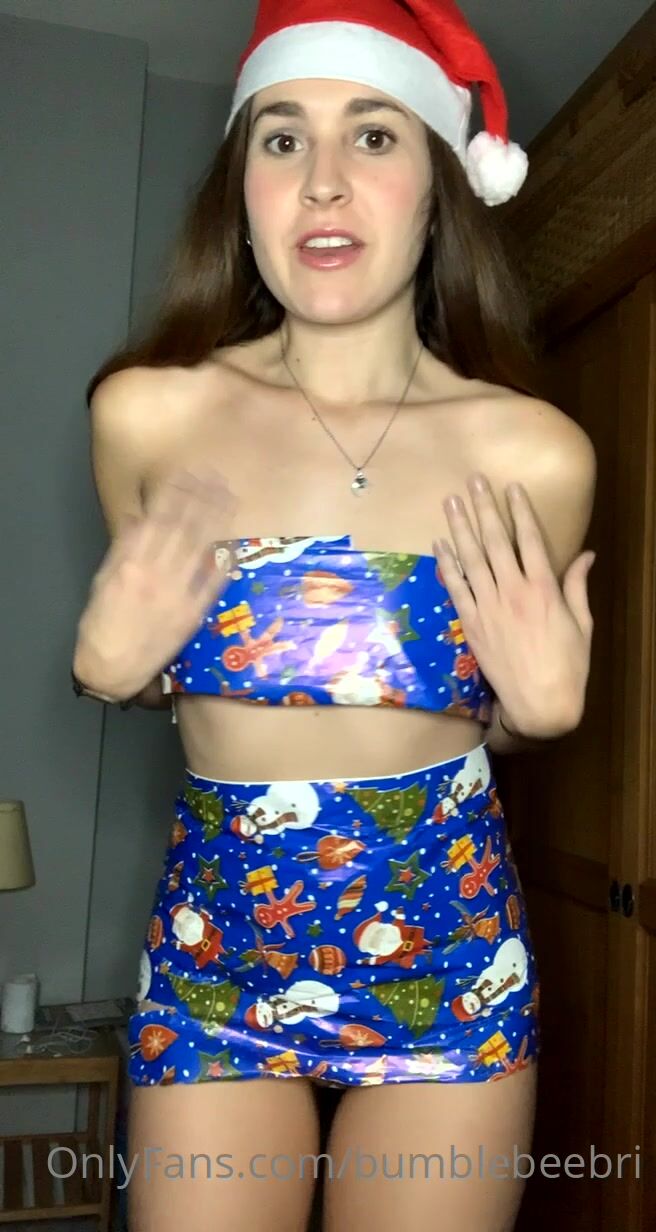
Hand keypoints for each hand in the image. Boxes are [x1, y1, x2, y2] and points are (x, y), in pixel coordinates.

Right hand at [75, 465, 236, 696]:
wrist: (112, 667)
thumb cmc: (102, 624)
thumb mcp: (103, 580)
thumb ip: (123, 548)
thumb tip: (138, 518)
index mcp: (131, 563)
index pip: (157, 519)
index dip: (174, 494)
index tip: (186, 474)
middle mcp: (157, 574)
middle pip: (184, 528)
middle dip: (200, 498)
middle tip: (216, 477)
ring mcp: (178, 594)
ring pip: (201, 549)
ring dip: (217, 520)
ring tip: (229, 497)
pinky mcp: (193, 613)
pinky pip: (212, 583)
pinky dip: (223, 561)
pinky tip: (233, 541)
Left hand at [433, 473, 594, 738]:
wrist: (541, 705)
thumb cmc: (568, 666)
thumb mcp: (582, 623)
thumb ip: (578, 586)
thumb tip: (587, 555)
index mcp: (545, 588)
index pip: (530, 539)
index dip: (519, 510)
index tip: (511, 487)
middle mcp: (514, 592)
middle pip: (496, 540)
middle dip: (484, 508)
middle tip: (473, 480)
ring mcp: (489, 607)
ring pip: (471, 558)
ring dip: (460, 527)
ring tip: (452, 501)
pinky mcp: (472, 625)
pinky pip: (456, 588)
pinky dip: (447, 564)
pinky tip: (440, 542)